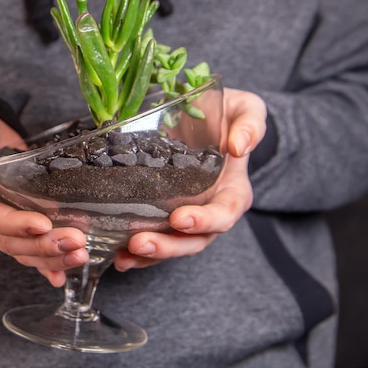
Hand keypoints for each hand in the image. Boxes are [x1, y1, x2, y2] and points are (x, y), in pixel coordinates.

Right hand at [0, 95, 87, 286]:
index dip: (15, 224)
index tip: (43, 225)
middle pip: (7, 240)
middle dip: (42, 245)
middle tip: (75, 241)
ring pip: (20, 249)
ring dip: (50, 256)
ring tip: (80, 254)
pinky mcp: (10, 221)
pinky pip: (26, 247)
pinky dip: (44, 263)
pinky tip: (62, 273)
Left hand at [114, 88, 266, 270]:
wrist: (205, 117)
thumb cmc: (228, 116)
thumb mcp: (246, 110)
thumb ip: (250, 125)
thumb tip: (240, 146)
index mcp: (233, 191)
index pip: (223, 214)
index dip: (204, 221)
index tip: (180, 218)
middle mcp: (210, 211)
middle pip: (194, 240)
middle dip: (168, 245)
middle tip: (141, 243)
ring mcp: (186, 216)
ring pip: (172, 245)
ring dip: (148, 255)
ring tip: (125, 257)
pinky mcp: (163, 215)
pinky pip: (154, 238)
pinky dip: (137, 253)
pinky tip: (118, 255)